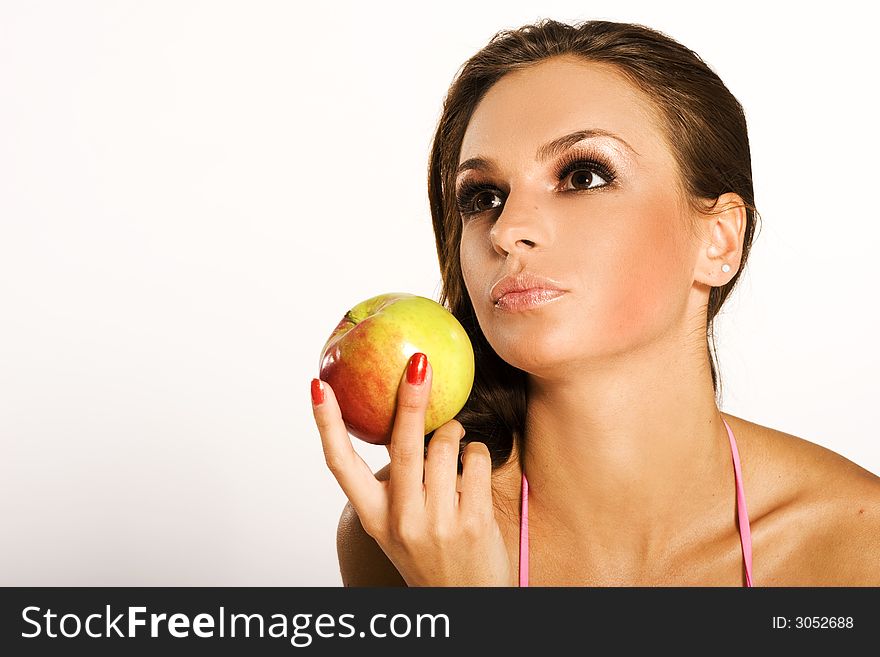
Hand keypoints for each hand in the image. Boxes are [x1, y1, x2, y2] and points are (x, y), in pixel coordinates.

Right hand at [311, 352, 512, 585]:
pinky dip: (475, 451)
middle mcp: (401, 520)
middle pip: (403, 447)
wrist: (467, 604)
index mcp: (373, 518)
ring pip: (445, 447)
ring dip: (453, 431)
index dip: (327, 424)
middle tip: (418, 364)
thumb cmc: (431, 555)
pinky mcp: (472, 522)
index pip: (340, 465)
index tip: (318, 387)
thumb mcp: (399, 526)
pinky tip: (472, 463)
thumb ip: (397, 482)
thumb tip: (403, 419)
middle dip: (410, 400)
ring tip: (454, 439)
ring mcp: (437, 523)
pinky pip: (475, 460)